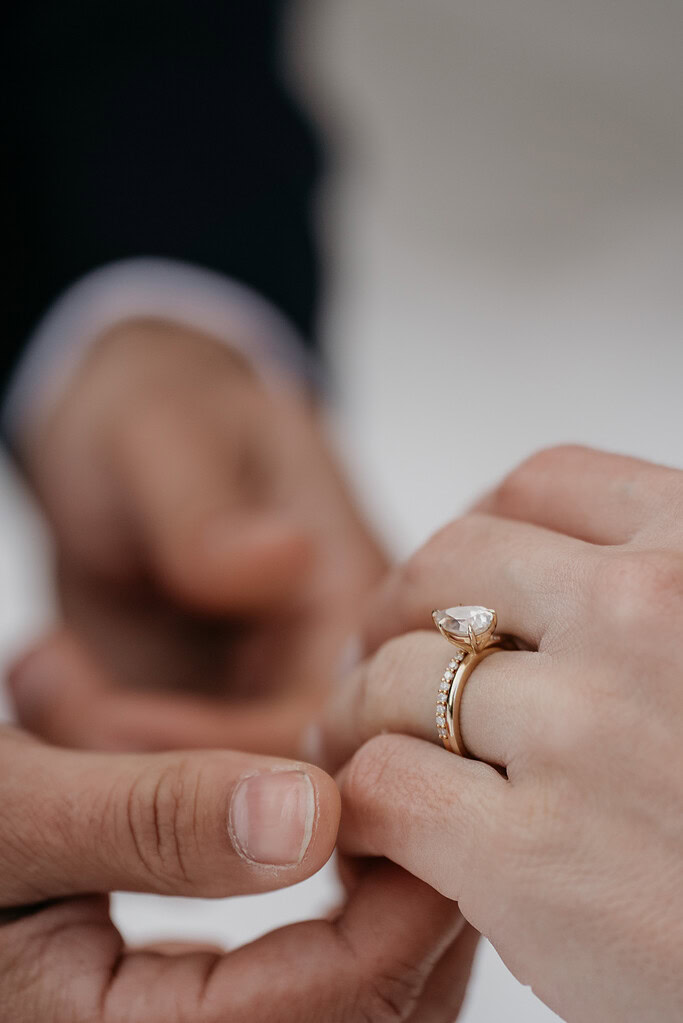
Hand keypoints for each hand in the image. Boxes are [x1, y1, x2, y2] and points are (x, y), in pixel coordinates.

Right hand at [0, 725, 471, 1022]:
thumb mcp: (15, 811)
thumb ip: (152, 821)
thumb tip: (312, 814)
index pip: (329, 1005)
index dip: (407, 899)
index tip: (433, 788)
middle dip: (423, 918)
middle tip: (438, 797)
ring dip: (397, 928)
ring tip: (400, 820)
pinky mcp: (178, 1022)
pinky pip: (310, 1006)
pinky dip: (355, 938)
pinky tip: (349, 862)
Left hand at [14, 319, 384, 754]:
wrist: (127, 432)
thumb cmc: (164, 411)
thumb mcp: (169, 436)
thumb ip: (210, 509)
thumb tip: (282, 561)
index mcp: (348, 594)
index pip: (334, 723)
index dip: (231, 750)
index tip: (117, 713)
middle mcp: (317, 659)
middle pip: (269, 781)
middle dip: (151, 767)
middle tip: (54, 687)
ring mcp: (256, 691)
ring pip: (202, 794)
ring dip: (105, 753)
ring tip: (41, 666)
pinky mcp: (200, 708)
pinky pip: (150, 767)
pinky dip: (85, 739)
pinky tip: (44, 667)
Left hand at [324, 446, 682, 1022]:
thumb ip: (658, 604)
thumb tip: (547, 585)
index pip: (542, 485)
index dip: (476, 528)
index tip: (453, 581)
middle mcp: (646, 616)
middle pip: (447, 567)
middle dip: (392, 610)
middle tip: (377, 658)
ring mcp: (586, 728)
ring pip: (397, 676)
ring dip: (356, 711)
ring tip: (355, 748)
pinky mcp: (534, 853)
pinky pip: (387, 786)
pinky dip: (360, 804)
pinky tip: (375, 833)